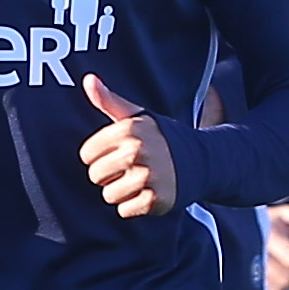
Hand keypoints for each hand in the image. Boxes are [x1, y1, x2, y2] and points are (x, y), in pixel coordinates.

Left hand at [81, 75, 177, 217]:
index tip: (119, 152)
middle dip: (109, 175)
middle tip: (131, 168)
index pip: (86, 154)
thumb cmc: (162, 138)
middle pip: (95, 176)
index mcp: (128, 130)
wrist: (202, 161)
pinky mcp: (154, 200)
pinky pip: (124, 210)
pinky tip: (148, 193)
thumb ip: (109, 100)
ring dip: (121, 192)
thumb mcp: (137, 116)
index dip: (99, 156)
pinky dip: (134, 206)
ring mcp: (146, 176)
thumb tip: (88, 79)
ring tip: (140, 181)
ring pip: (108, 195)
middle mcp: (137, 151)